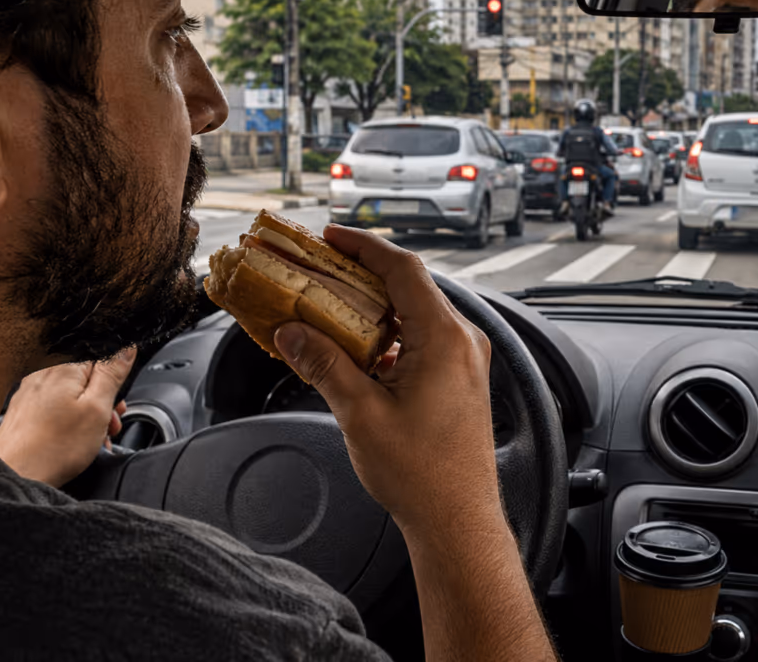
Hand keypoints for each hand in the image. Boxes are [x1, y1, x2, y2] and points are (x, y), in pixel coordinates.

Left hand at [0, 348, 136, 487]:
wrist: (16, 475)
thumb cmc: (54, 448)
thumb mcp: (97, 408)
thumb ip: (112, 373)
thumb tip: (125, 348)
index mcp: (64, 367)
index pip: (101, 356)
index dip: (115, 380)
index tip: (116, 401)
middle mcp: (44, 373)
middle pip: (86, 376)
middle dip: (103, 399)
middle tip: (108, 423)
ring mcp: (32, 391)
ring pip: (73, 392)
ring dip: (89, 412)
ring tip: (93, 437)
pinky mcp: (25, 408)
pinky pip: (57, 405)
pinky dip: (71, 418)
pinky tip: (74, 439)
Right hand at [272, 225, 500, 535]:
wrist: (457, 520)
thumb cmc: (422, 475)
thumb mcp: (360, 413)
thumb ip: (324, 365)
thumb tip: (291, 332)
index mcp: (445, 338)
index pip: (403, 269)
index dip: (363, 246)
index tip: (330, 236)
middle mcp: (463, 342)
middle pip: (410, 287)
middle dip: (361, 275)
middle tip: (320, 268)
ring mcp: (466, 361)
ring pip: (416, 315)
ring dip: (373, 308)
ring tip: (330, 308)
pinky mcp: (461, 380)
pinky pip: (423, 340)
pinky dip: (389, 335)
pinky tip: (357, 348)